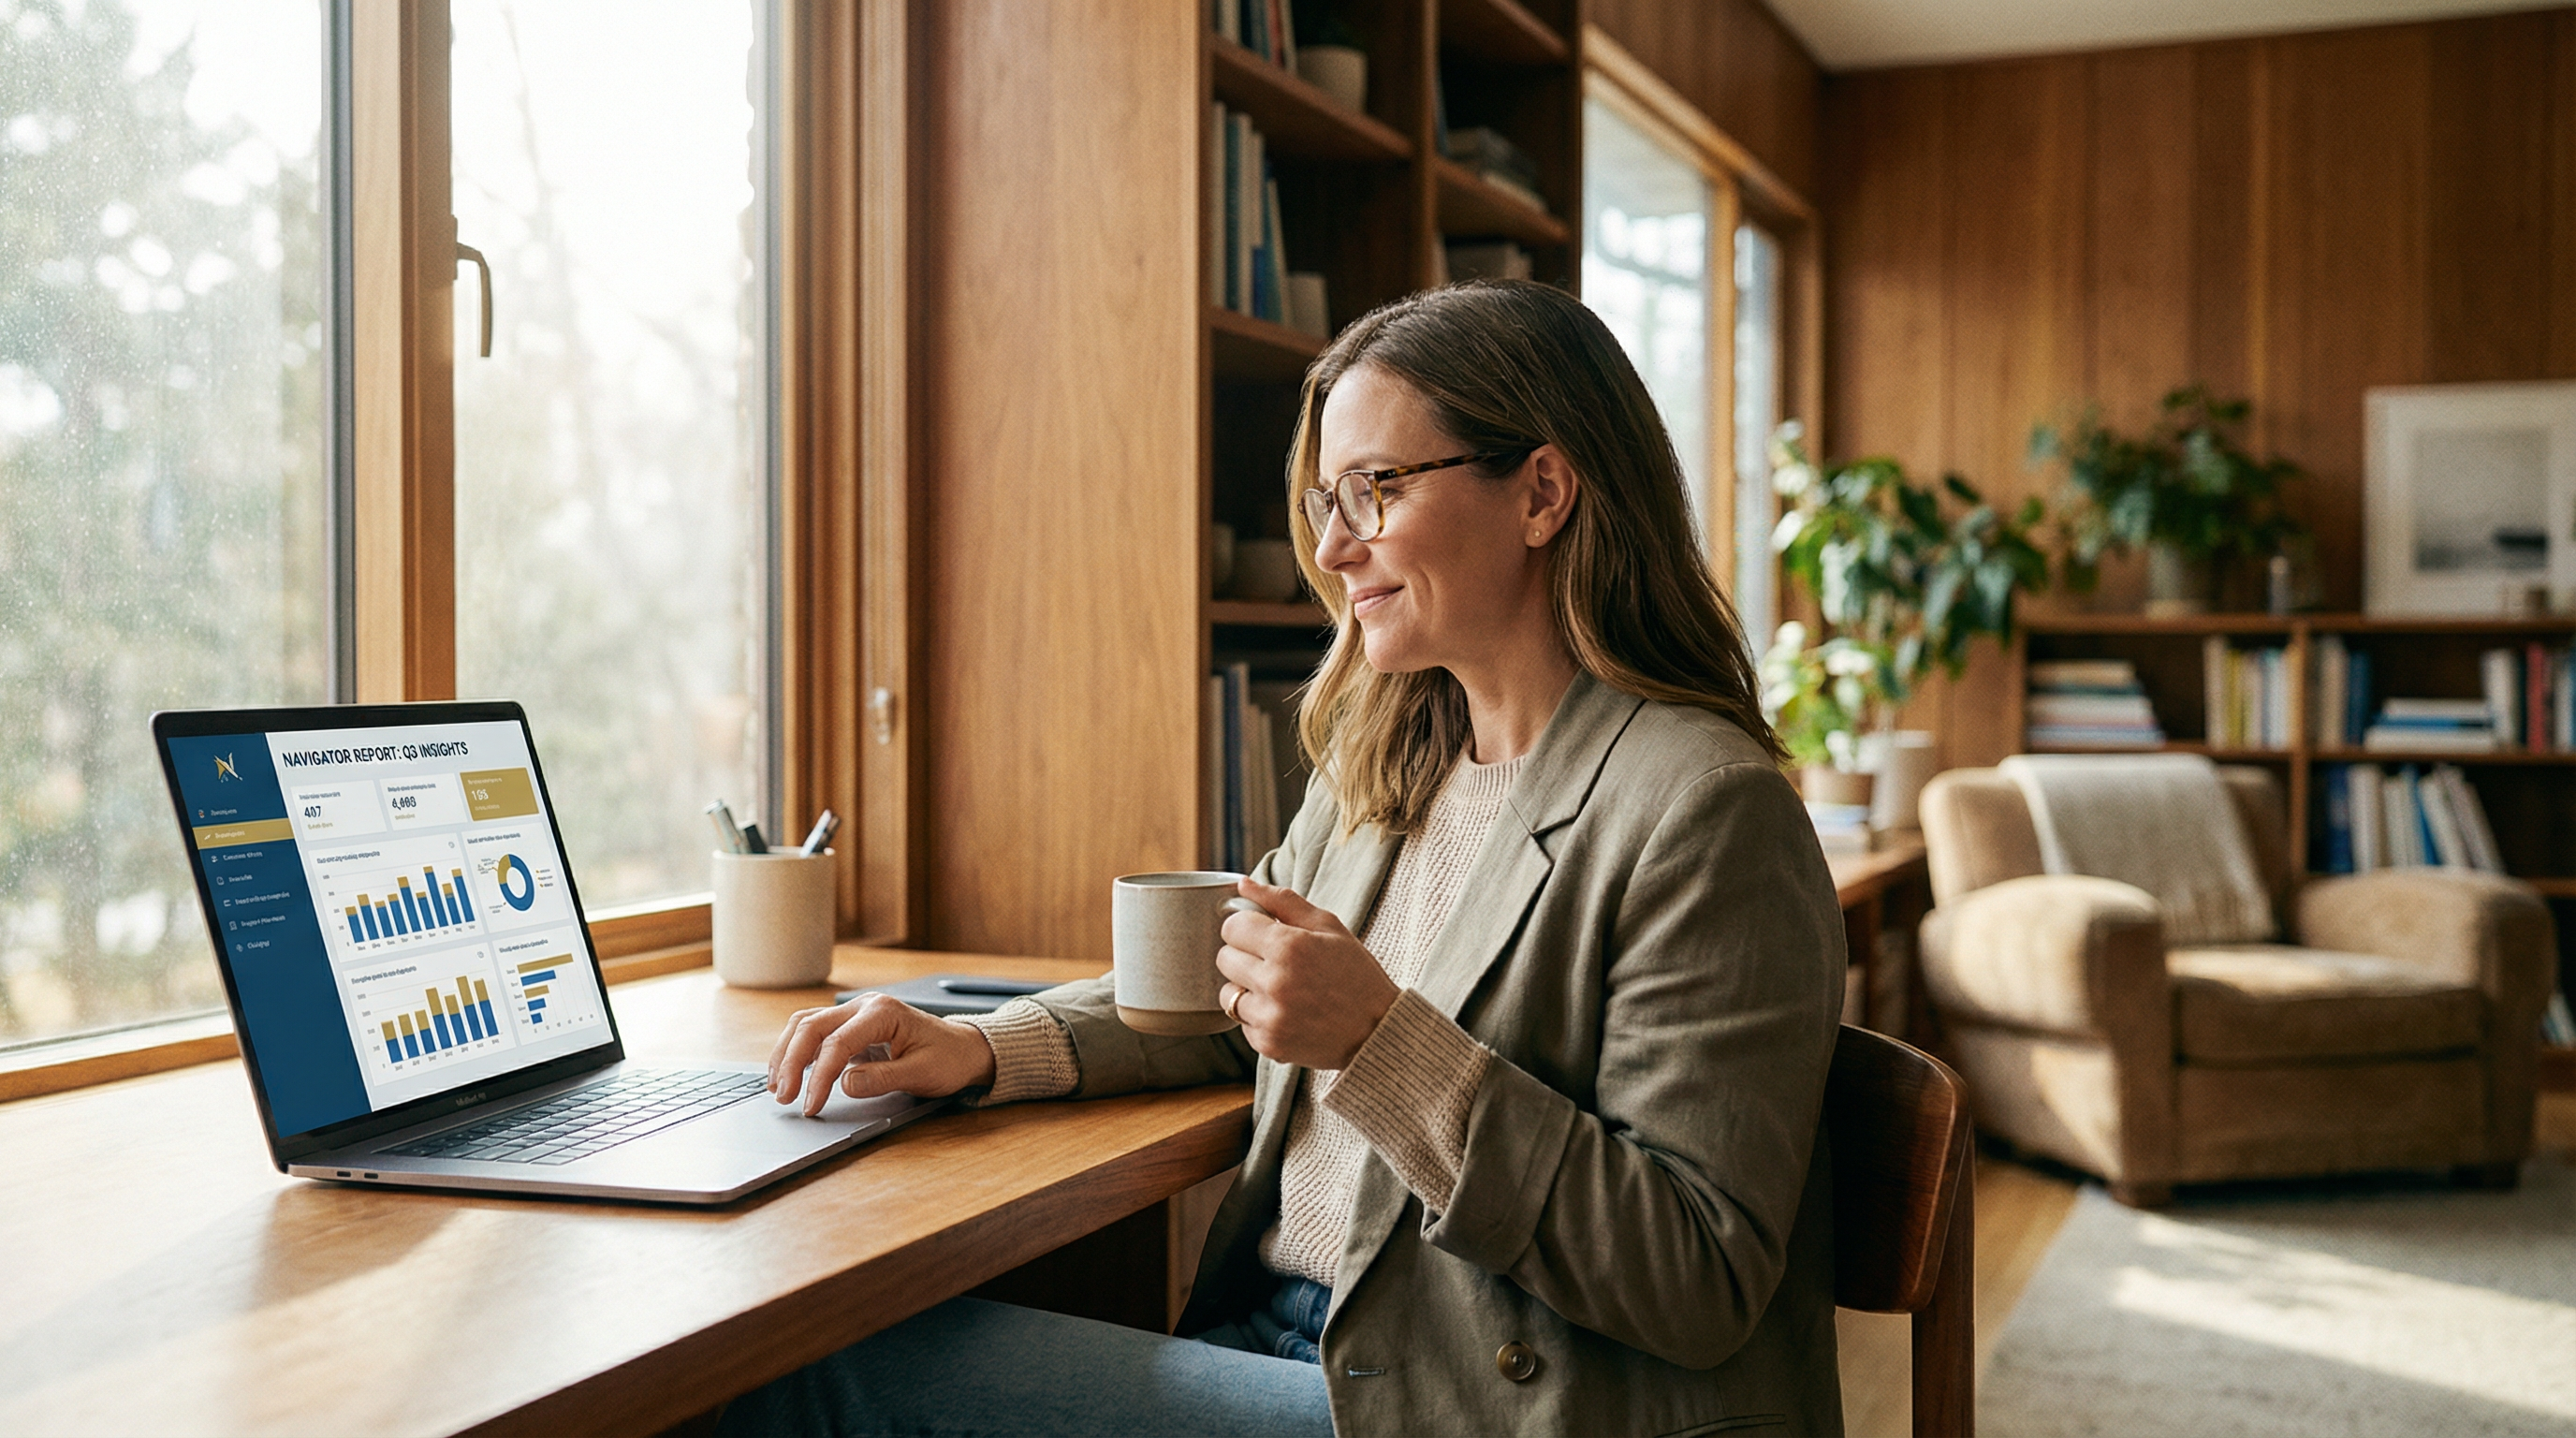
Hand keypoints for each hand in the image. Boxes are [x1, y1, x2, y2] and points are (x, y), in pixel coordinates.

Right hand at [765, 992, 997, 1116]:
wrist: (963, 1049)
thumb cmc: (947, 1059)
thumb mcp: (922, 1074)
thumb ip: (883, 1078)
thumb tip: (844, 1083)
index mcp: (883, 1013)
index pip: (837, 1043)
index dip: (819, 1076)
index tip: (811, 1105)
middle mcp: (864, 1006)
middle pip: (811, 1026)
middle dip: (790, 1062)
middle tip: (782, 1097)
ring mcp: (855, 1012)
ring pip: (806, 1024)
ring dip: (786, 1052)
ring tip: (776, 1085)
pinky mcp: (850, 1025)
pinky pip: (814, 1031)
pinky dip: (796, 1050)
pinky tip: (787, 1072)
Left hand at [1217, 876, 1398, 1069]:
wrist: (1377, 1030)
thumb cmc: (1355, 972)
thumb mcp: (1328, 926)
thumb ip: (1282, 901)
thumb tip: (1242, 883)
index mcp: (1289, 946)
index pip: (1232, 927)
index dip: (1246, 927)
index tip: (1262, 934)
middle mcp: (1275, 982)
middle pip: (1224, 958)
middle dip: (1244, 955)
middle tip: (1273, 961)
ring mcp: (1270, 1017)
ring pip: (1227, 993)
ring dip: (1246, 988)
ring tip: (1279, 989)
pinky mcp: (1268, 1044)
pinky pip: (1242, 1022)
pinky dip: (1258, 1016)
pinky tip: (1286, 1012)